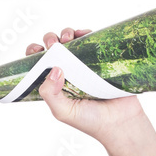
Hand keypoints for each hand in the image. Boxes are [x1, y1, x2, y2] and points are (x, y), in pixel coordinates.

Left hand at [26, 27, 146, 145]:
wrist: (120, 122)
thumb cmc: (90, 121)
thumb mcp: (63, 112)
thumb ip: (50, 94)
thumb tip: (54, 69)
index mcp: (54, 84)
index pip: (39, 64)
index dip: (34, 54)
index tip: (37, 50)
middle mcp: (68, 72)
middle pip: (53, 49)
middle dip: (50, 40)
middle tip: (53, 45)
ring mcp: (84, 65)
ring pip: (71, 41)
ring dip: (66, 34)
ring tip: (68, 38)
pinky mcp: (101, 59)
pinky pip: (91, 40)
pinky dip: (85, 33)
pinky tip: (83, 34)